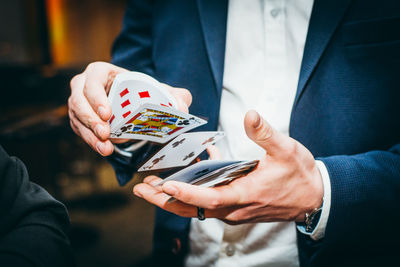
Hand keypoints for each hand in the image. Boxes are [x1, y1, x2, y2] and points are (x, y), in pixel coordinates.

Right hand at [68, 62, 191, 155]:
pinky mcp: (79, 118)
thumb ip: (177, 96)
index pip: (92, 80)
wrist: (135, 106)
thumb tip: (183, 107)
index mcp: (101, 71)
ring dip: (89, 135)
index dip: (96, 96)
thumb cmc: (145, 94)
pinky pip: (79, 130)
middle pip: (78, 100)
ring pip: (76, 118)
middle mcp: (84, 84)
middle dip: (90, 119)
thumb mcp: (163, 93)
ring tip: (105, 149)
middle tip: (106, 134)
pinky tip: (103, 149)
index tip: (108, 114)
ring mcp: (79, 102)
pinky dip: (90, 141)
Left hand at [133, 110, 323, 223]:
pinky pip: (208, 202)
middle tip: (140, 190)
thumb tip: (249, 114)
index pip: (210, 198)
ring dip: (173, 199)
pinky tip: (185, 173)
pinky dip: (191, 193)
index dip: (186, 193)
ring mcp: (234, 210)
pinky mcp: (235, 206)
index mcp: (245, 194)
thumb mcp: (287, 150)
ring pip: (197, 209)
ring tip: (150, 187)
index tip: (163, 185)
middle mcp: (235, 207)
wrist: (313, 198)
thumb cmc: (300, 176)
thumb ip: (265, 133)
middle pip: (194, 209)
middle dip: (165, 201)